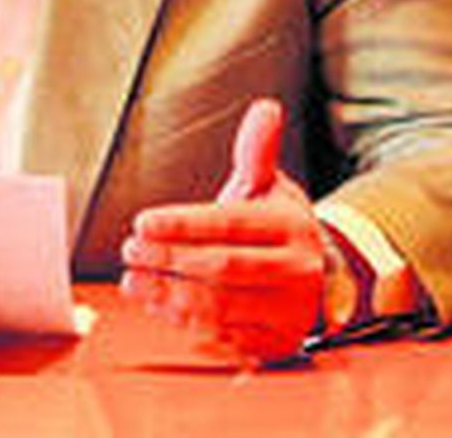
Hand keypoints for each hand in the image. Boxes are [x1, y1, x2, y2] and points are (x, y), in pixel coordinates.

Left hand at [119, 97, 323, 363]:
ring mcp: (288, 311)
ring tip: (132, 279)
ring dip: (168, 294)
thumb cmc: (278, 227)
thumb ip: (257, 150)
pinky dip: (184, 321)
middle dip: (168, 259)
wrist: (321, 279)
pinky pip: (223, 336)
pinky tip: (156, 304)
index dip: (183, 224)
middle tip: (130, 249)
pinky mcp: (276, 344)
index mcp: (291, 226)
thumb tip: (266, 108)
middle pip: (222, 267)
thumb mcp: (270, 186)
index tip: (142, 222)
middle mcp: (295, 270)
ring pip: (220, 306)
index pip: (231, 224)